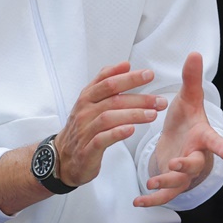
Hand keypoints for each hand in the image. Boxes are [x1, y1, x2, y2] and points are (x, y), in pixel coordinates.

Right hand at [54, 62, 167, 186]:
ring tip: (152, 114)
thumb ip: (105, 81)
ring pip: (109, 118)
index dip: (128, 78)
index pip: (108, 82)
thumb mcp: (90, 100)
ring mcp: (85, 130)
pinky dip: (117, 133)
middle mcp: (85, 111)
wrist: (64, 157)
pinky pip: (102, 139)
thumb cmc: (82, 126)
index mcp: (87, 97)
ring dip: (133, 115)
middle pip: (113, 99)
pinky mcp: (87, 149)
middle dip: (139, 98)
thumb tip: (124, 65)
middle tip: (158, 100)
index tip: (148, 75)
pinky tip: (131, 130)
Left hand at [135, 53, 222, 207]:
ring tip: (151, 182)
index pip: (214, 141)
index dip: (221, 146)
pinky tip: (137, 202)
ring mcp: (185, 173)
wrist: (181, 141)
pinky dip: (152, 200)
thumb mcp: (187, 99)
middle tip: (176, 163)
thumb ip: (191, 79)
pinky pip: (165, 196)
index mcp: (202, 137)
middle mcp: (196, 157)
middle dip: (186, 165)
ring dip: (166, 184)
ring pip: (179, 183)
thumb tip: (195, 53)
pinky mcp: (172, 183)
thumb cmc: (187, 120)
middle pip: (195, 165)